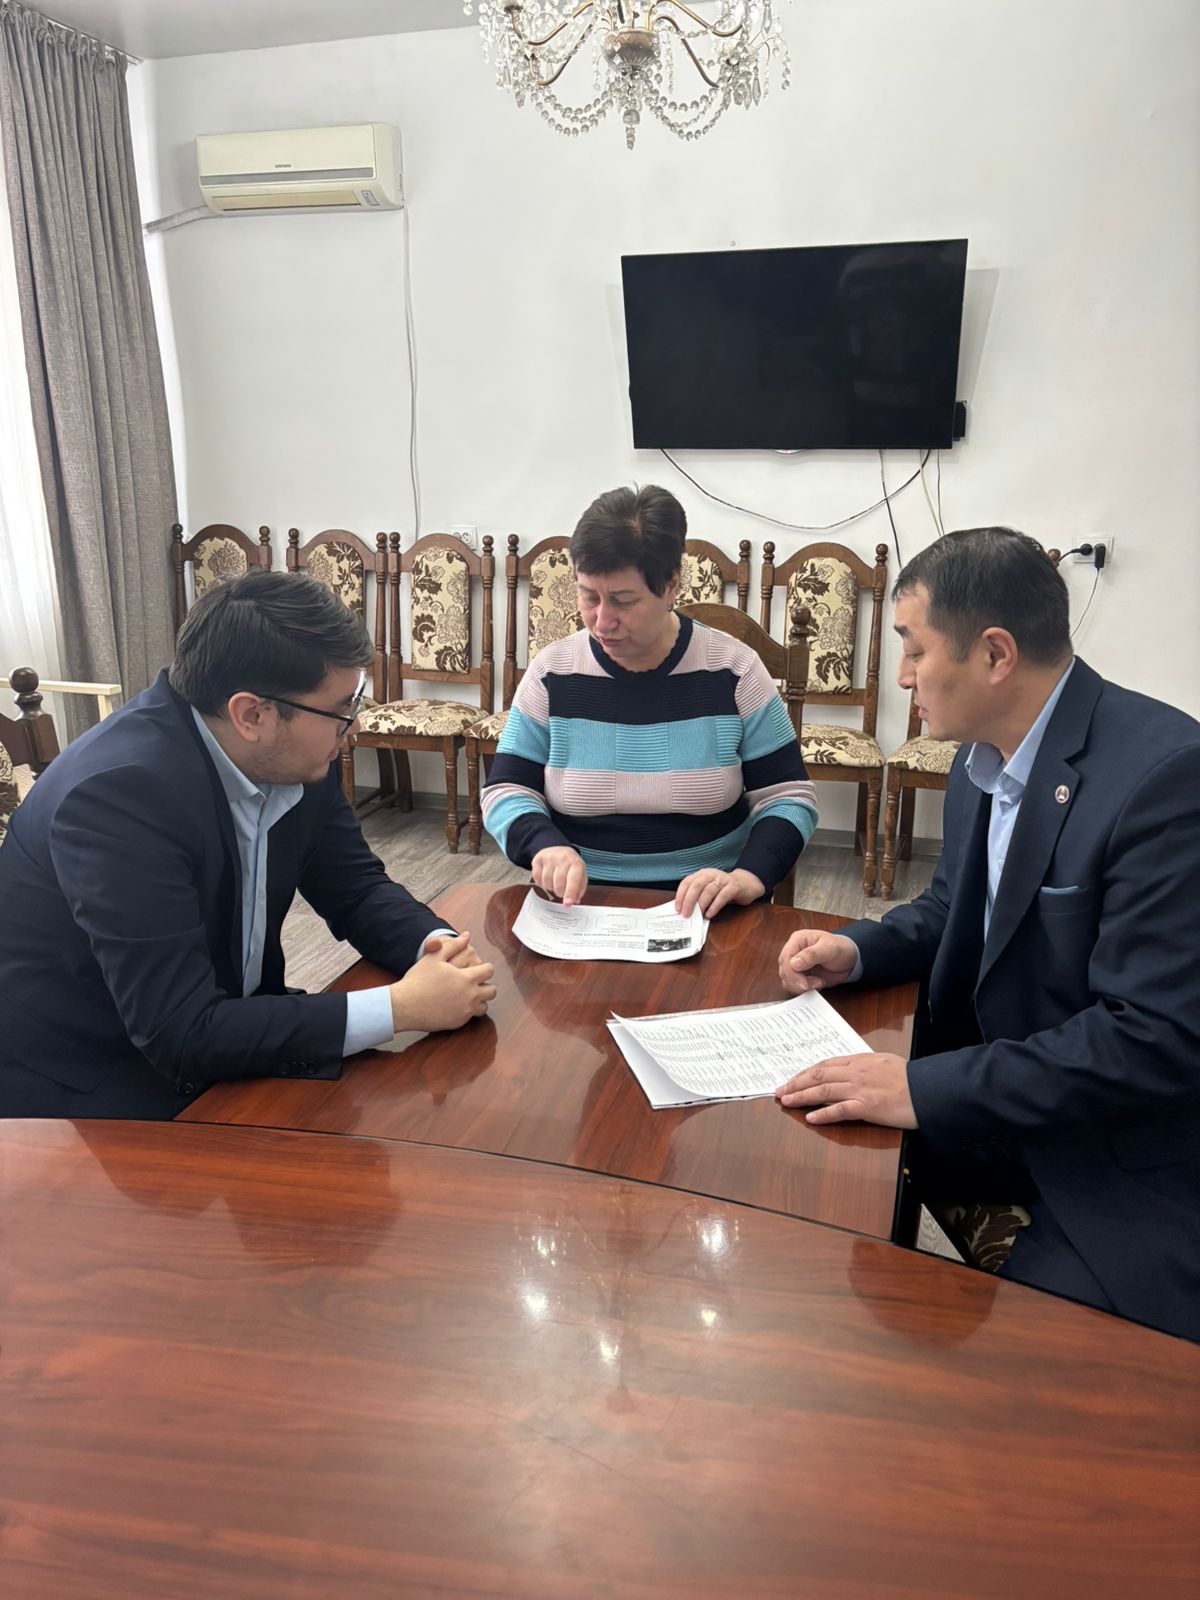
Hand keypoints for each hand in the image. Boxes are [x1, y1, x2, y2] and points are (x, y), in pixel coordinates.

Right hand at [389, 932, 496, 1032]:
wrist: (405, 1006)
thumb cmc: (418, 980)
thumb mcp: (434, 957)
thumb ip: (453, 945)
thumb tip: (466, 935)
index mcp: (466, 978)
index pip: (489, 971)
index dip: (485, 968)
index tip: (478, 968)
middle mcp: (470, 996)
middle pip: (492, 991)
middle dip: (486, 985)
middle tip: (475, 982)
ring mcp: (465, 1011)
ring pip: (484, 1006)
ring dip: (480, 1000)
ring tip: (468, 994)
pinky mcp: (458, 1022)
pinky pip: (471, 1017)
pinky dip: (468, 1010)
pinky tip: (456, 1004)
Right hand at [532, 846, 587, 907]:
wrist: (557, 848)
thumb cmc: (570, 865)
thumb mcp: (580, 874)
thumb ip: (579, 889)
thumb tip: (574, 900)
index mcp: (576, 863)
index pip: (573, 880)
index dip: (570, 893)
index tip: (567, 903)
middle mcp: (563, 858)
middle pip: (558, 884)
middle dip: (560, 892)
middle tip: (561, 891)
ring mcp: (549, 858)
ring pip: (547, 882)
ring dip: (550, 887)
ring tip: (554, 882)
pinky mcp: (538, 859)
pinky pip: (537, 878)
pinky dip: (541, 883)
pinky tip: (546, 878)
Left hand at [675, 867, 764, 918]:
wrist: (747, 883)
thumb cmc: (724, 889)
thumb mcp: (708, 889)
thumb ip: (698, 896)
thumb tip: (684, 910)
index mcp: (702, 874)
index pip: (687, 882)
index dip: (680, 895)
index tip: (677, 908)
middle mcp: (711, 874)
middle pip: (696, 885)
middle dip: (689, 901)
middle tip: (686, 914)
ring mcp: (723, 879)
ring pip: (709, 890)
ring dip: (702, 904)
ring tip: (698, 916)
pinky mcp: (734, 886)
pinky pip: (723, 896)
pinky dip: (715, 906)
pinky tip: (710, 914)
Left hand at [775, 1052, 916, 1127]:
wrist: (929, 1089)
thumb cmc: (911, 1078)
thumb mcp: (886, 1063)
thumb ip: (866, 1066)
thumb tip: (851, 1070)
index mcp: (860, 1061)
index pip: (825, 1064)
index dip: (806, 1072)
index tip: (793, 1079)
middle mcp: (856, 1073)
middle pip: (818, 1075)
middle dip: (796, 1083)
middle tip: (780, 1091)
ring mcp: (860, 1089)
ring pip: (823, 1090)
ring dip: (802, 1096)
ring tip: (786, 1101)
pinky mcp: (867, 1106)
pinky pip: (840, 1110)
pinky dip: (823, 1113)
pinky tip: (810, 1118)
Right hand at [777, 930, 859, 992]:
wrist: (849, 959)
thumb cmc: (840, 948)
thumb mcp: (829, 948)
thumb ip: (812, 954)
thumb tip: (794, 963)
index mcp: (798, 940)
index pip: (786, 959)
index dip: (793, 973)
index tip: (805, 984)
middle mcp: (794, 952)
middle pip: (784, 970)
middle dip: (797, 982)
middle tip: (815, 984)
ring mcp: (796, 964)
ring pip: (786, 980)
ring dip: (800, 986)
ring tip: (818, 983)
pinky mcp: (800, 975)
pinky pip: (793, 985)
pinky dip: (802, 990)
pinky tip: (815, 986)